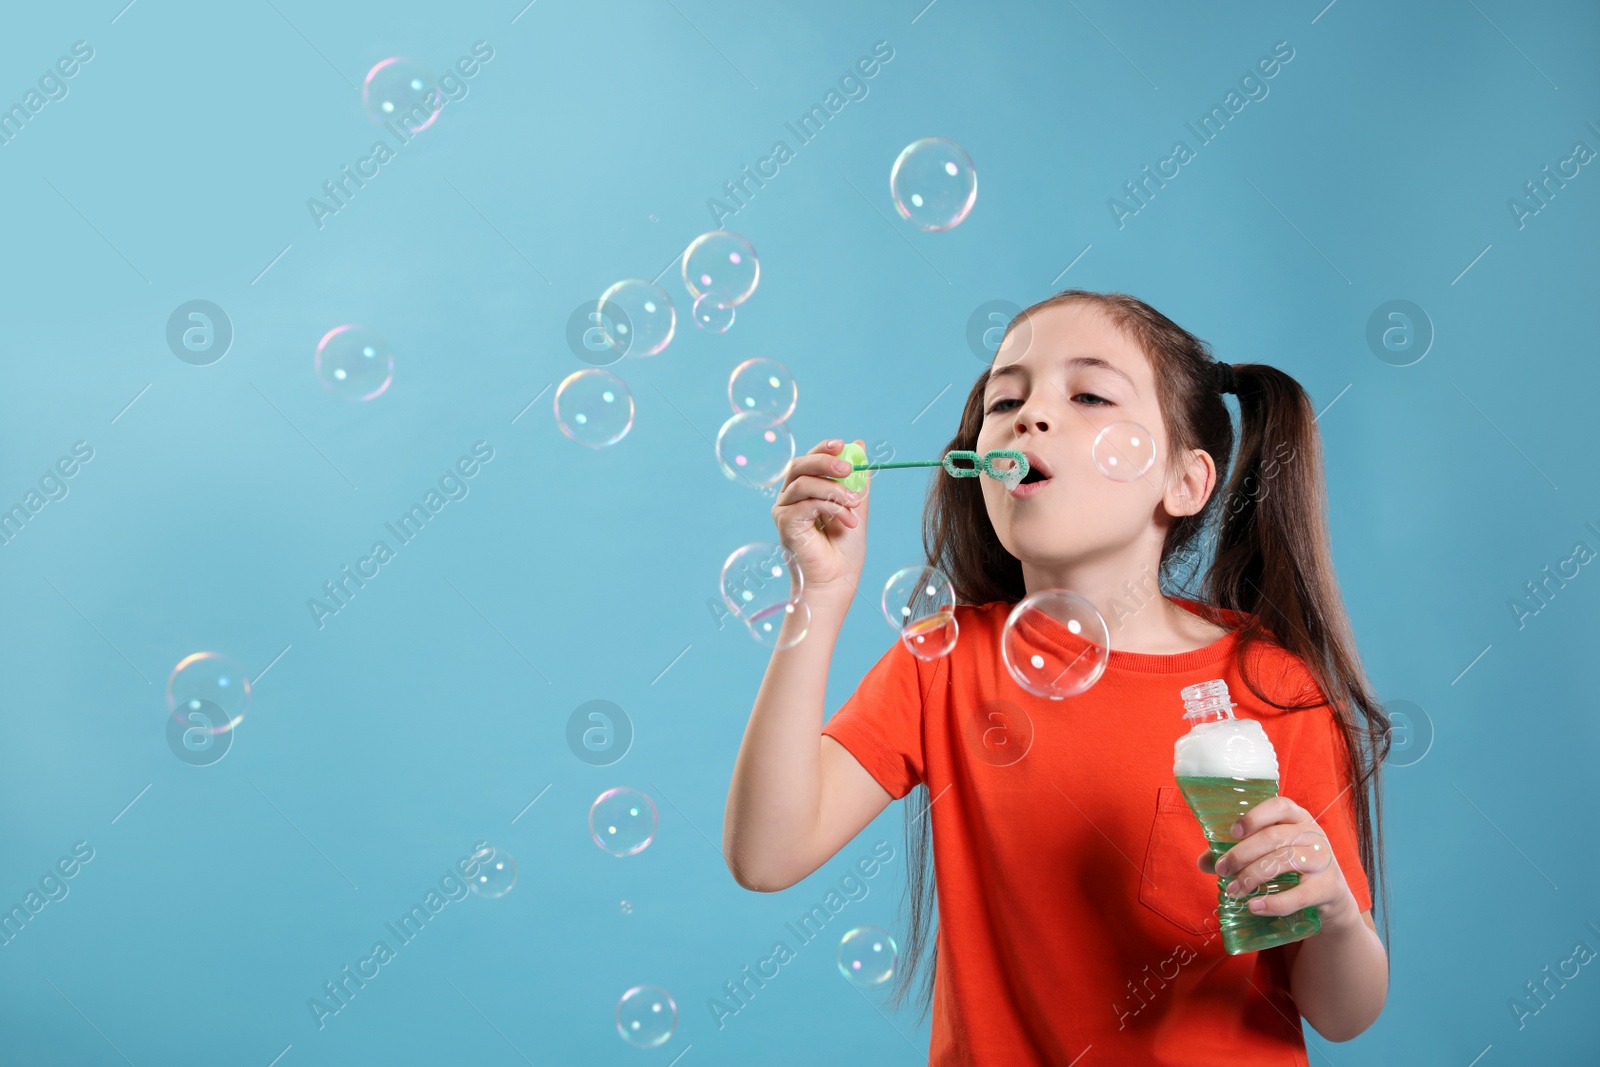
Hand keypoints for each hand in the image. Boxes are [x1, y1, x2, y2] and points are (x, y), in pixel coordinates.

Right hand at [772, 439, 870, 600]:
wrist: (837, 579)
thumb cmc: (845, 548)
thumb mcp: (856, 506)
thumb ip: (856, 479)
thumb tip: (860, 444)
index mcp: (805, 490)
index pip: (808, 460)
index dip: (823, 448)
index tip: (843, 444)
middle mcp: (790, 498)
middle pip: (799, 465)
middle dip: (825, 461)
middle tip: (847, 469)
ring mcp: (784, 510)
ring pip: (804, 483)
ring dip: (835, 491)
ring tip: (855, 506)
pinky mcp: (784, 523)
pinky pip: (806, 504)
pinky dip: (831, 507)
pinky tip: (847, 520)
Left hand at [1195, 795, 1360, 932]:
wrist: (1330, 895)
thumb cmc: (1292, 866)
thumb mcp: (1269, 852)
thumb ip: (1237, 853)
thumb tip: (1203, 861)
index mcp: (1296, 817)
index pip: (1279, 806)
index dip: (1254, 817)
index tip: (1232, 832)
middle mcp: (1312, 833)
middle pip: (1273, 837)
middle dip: (1241, 854)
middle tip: (1221, 870)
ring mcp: (1323, 859)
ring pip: (1283, 862)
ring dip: (1252, 877)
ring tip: (1234, 891)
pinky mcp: (1328, 887)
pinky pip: (1299, 895)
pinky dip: (1274, 903)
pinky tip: (1254, 906)